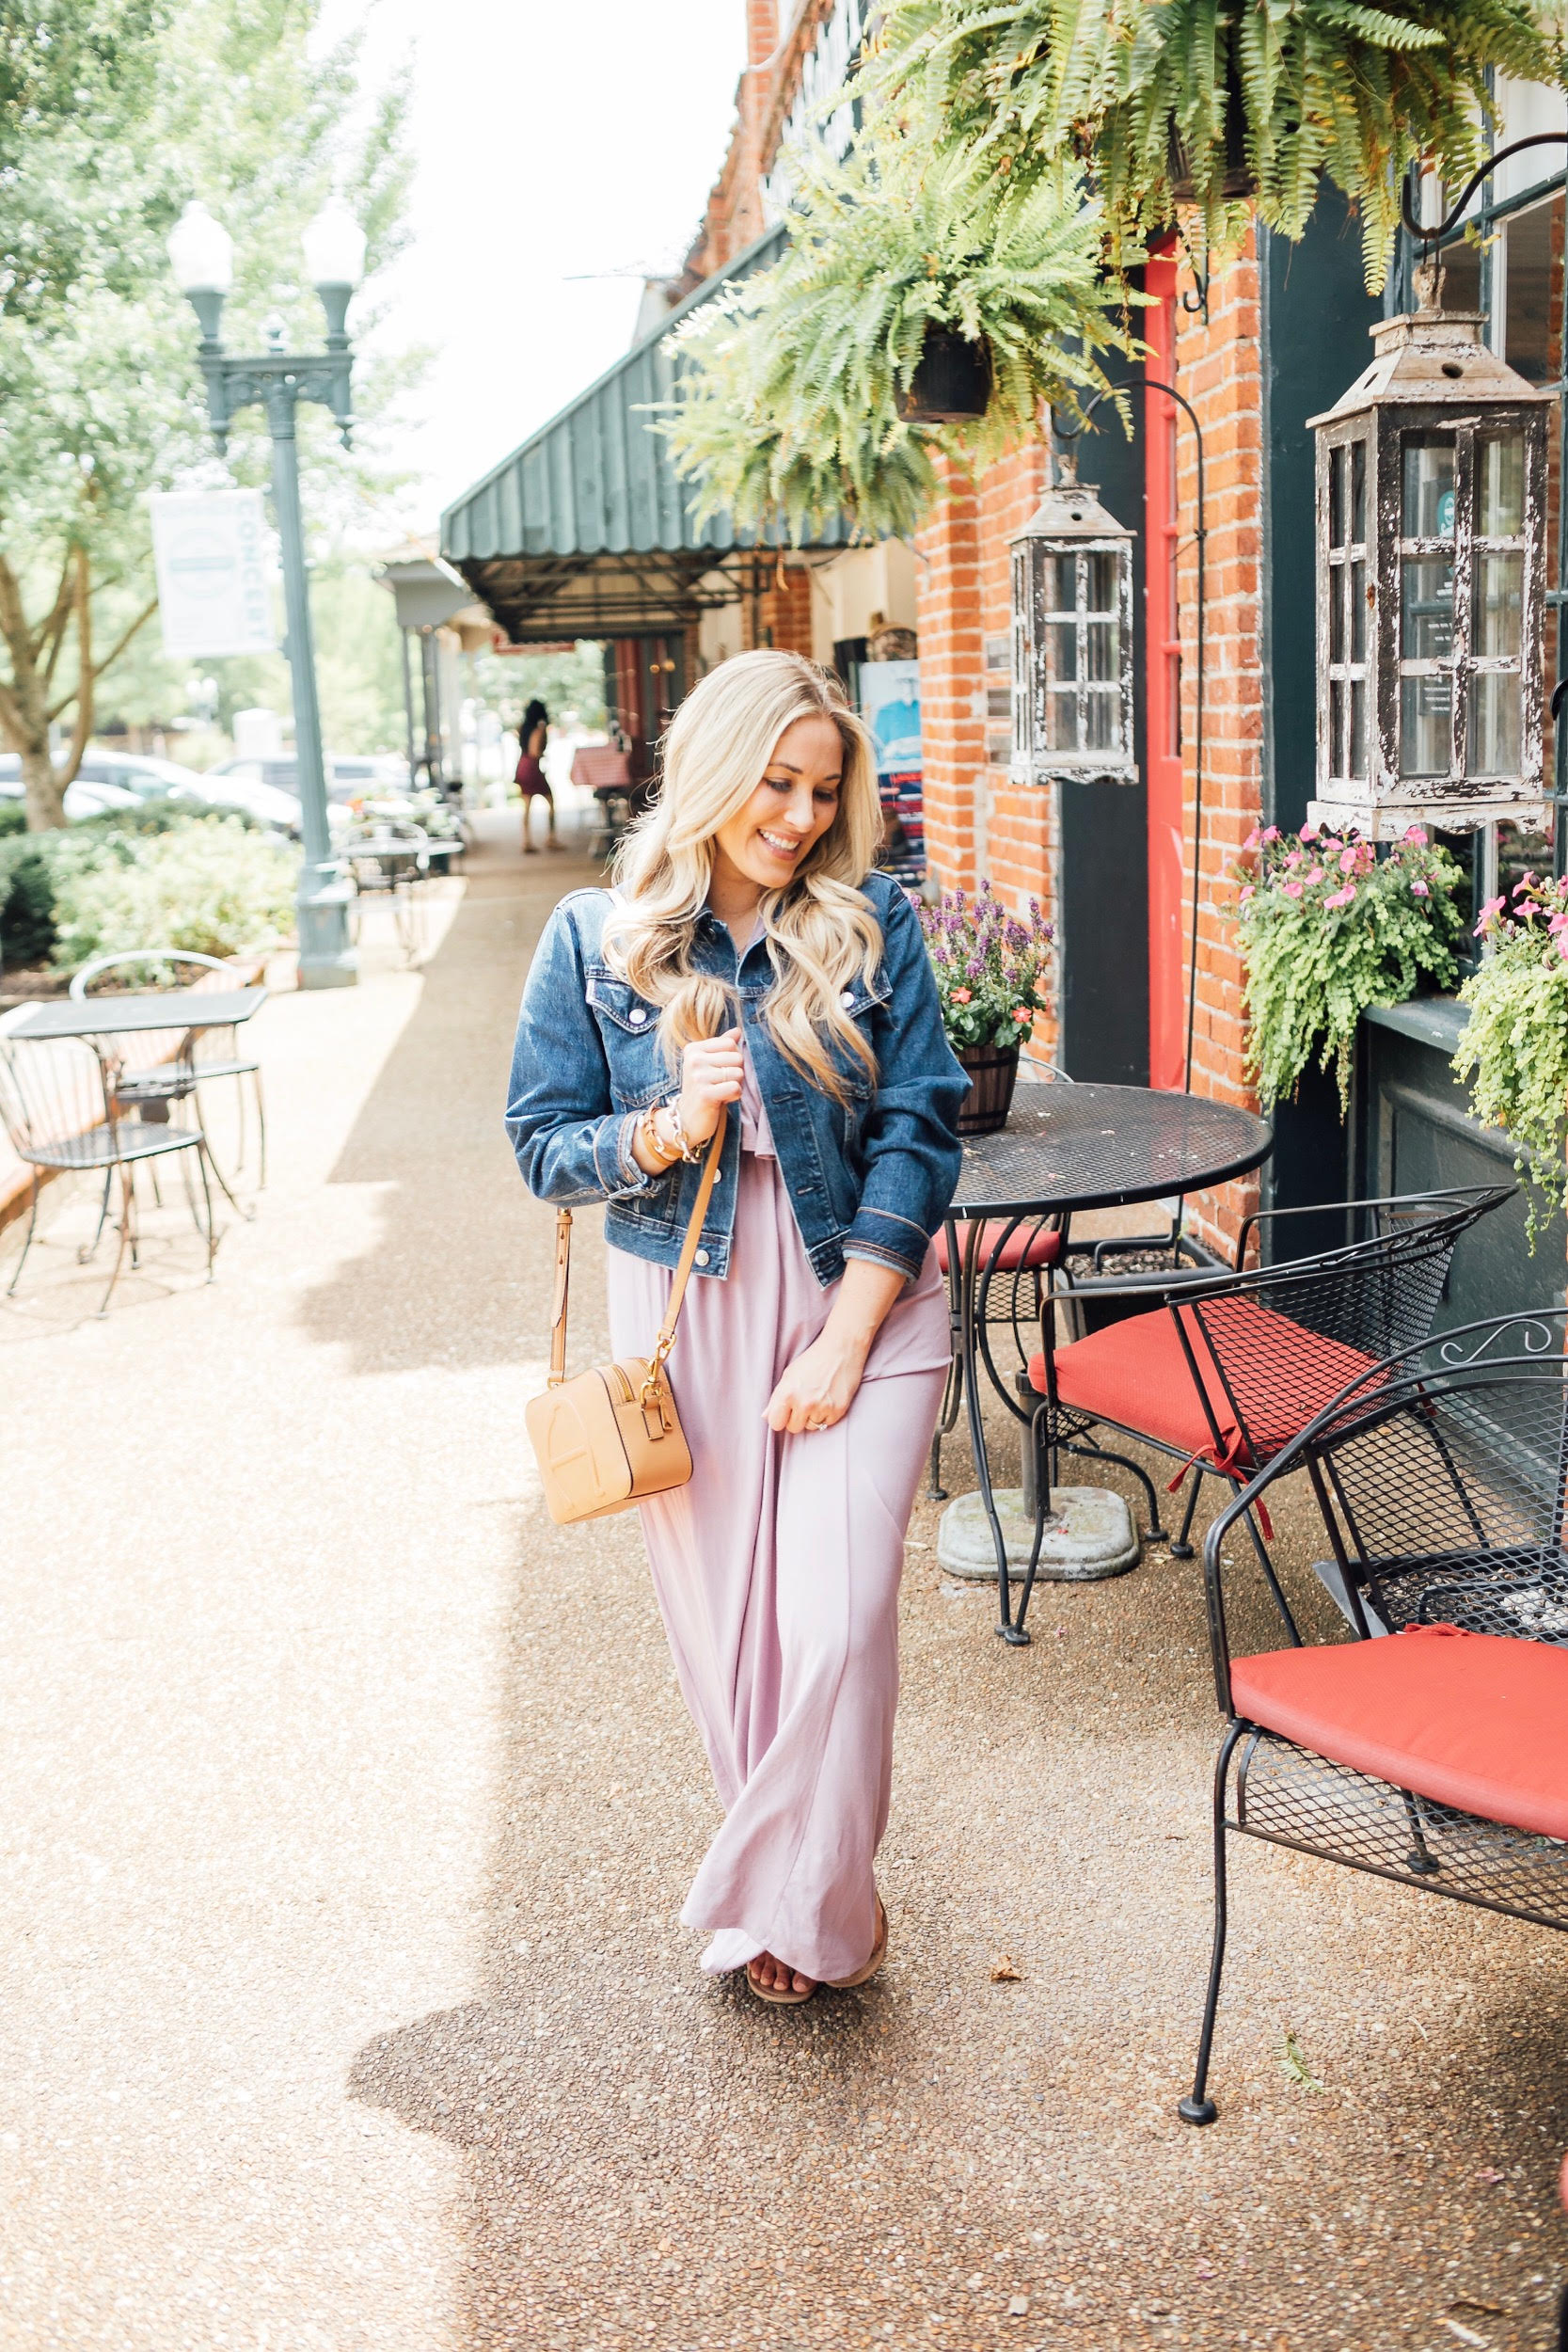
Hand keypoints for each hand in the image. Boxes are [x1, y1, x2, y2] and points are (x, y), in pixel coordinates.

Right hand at [677, 1028, 743, 1145]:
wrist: (687, 1119)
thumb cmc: (702, 1089)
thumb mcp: (709, 1064)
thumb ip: (723, 1046)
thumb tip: (738, 1030)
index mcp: (693, 1049)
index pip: (730, 1043)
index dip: (733, 1058)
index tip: (719, 1070)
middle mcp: (694, 1060)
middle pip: (737, 1058)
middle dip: (735, 1073)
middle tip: (720, 1084)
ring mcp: (698, 1077)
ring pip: (738, 1073)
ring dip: (735, 1085)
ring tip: (720, 1092)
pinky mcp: (705, 1094)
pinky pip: (736, 1088)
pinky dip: (734, 1096)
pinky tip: (721, 1100)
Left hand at [765, 1324, 871, 1435]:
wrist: (841, 1350)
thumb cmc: (813, 1360)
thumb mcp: (789, 1375)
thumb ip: (776, 1398)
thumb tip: (765, 1416)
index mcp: (787, 1393)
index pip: (775, 1423)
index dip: (780, 1417)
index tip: (785, 1412)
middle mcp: (803, 1403)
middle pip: (793, 1428)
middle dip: (796, 1418)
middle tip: (804, 1401)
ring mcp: (822, 1408)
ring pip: (810, 1427)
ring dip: (812, 1416)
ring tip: (818, 1397)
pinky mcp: (838, 1411)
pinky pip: (827, 1424)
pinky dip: (827, 1415)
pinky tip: (828, 1398)